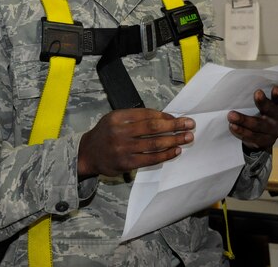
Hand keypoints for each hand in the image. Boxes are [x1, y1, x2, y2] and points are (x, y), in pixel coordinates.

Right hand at [77, 108, 194, 178]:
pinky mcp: (126, 163)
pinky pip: (150, 159)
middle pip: (153, 127)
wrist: (87, 154)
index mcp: (118, 117)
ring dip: (174, 140)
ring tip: (187, 138)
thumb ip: (136, 117)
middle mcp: (119, 132)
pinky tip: (176, 151)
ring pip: (154, 144)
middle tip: (190, 124)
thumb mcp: (116, 119)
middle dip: (174, 125)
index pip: (147, 114)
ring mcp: (122, 149)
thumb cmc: (106, 134)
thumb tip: (166, 118)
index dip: (165, 116)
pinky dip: (165, 155)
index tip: (178, 118)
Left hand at [227, 86, 277, 152]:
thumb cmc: (262, 115)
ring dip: (243, 120)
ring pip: (258, 125)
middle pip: (270, 110)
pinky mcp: (265, 142)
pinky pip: (252, 137)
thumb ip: (260, 99)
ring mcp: (273, 132)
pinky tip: (233, 126)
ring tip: (231, 116)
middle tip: (257, 94)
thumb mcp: (265, 106)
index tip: (275, 88)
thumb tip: (243, 89)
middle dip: (262, 102)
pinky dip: (241, 131)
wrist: (264, 137)